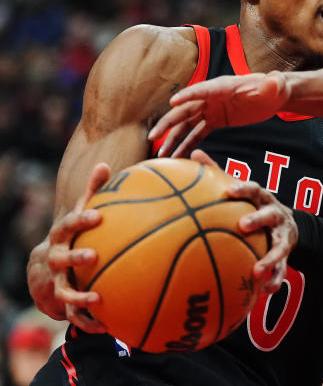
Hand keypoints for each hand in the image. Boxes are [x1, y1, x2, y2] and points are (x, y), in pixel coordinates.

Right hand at [27, 164, 110, 332]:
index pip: (70, 224)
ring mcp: (58, 282)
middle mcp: (57, 258)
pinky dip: (88, 322)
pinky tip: (108, 327)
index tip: (97, 215)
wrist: (46, 267)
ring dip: (79, 297)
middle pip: (61, 258)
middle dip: (75, 256)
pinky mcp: (63, 302)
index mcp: (63, 235)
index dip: (82, 219)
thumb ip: (94, 191)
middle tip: (92, 255)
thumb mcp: (81, 211)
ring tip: (97, 300)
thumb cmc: (74, 233)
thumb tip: (104, 163)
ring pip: (64, 291)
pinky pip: (74, 316)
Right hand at [149, 72, 290, 157]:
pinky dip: (187, 144)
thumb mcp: (275, 86)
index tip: (173, 102)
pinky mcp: (215, 120)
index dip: (189, 95)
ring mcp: (211, 109)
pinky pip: (197, 133)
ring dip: (173, 139)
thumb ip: (273, 84)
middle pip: (185, 110)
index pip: (203, 90)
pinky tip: (178, 158)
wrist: (274, 96)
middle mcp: (212, 97)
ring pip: (187, 124)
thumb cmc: (274, 89)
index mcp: (223, 86)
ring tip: (162, 156)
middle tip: (154, 136)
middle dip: (169, 123)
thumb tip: (274, 79)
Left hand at [223, 174, 298, 294]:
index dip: (243, 189)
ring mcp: (283, 235)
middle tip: (242, 225)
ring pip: (280, 245)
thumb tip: (194, 152)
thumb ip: (218, 172)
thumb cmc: (254, 206)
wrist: (289, 224)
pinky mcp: (287, 254)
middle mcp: (276, 214)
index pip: (255, 189)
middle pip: (270, 214)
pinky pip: (282, 268)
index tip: (229, 191)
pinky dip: (274, 279)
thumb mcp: (242, 190)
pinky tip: (264, 291)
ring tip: (258, 270)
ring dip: (271, 258)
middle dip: (258, 219)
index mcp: (263, 198)